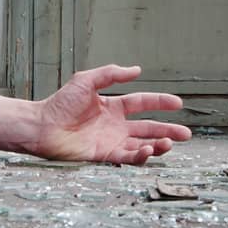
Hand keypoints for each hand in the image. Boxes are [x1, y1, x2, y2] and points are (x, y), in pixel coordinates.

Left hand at [32, 64, 191, 165]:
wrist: (41, 125)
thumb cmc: (59, 103)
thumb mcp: (85, 80)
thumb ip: (111, 74)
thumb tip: (137, 70)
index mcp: (113, 106)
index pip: (142, 103)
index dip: (160, 102)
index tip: (178, 103)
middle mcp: (115, 125)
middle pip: (148, 128)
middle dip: (168, 131)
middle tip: (186, 134)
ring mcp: (110, 141)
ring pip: (141, 145)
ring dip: (157, 145)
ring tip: (170, 143)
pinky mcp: (103, 155)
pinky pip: (126, 157)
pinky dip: (139, 155)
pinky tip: (148, 150)